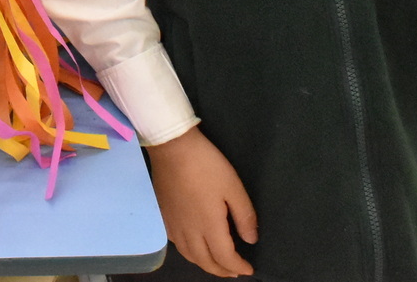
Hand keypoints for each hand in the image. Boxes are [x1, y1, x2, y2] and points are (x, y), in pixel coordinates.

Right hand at [146, 126, 257, 277]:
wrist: (172, 147)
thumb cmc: (207, 165)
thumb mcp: (233, 187)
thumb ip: (244, 216)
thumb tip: (251, 240)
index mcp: (209, 225)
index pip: (224, 257)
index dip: (238, 266)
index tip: (249, 268)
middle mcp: (189, 230)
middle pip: (205, 261)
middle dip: (222, 270)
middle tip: (235, 271)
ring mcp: (174, 224)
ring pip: (189, 255)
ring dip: (205, 265)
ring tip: (217, 264)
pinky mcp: (164, 215)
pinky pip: (176, 244)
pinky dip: (189, 253)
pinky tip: (194, 247)